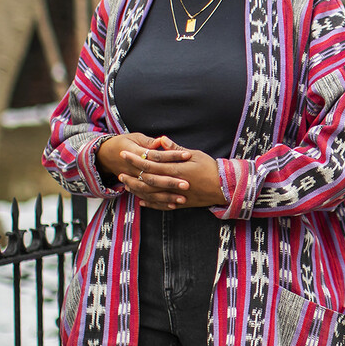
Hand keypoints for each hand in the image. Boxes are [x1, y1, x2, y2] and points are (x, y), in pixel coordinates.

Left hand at [114, 135, 228, 210]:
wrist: (225, 187)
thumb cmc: (211, 168)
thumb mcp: (195, 154)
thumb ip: (176, 149)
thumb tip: (162, 140)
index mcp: (176, 169)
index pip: (150, 163)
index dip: (136, 158)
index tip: (125, 153)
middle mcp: (173, 183)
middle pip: (146, 179)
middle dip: (131, 174)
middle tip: (119, 171)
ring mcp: (176, 195)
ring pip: (151, 194)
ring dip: (137, 189)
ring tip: (126, 185)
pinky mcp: (181, 203)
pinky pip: (161, 205)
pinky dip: (150, 203)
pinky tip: (142, 201)